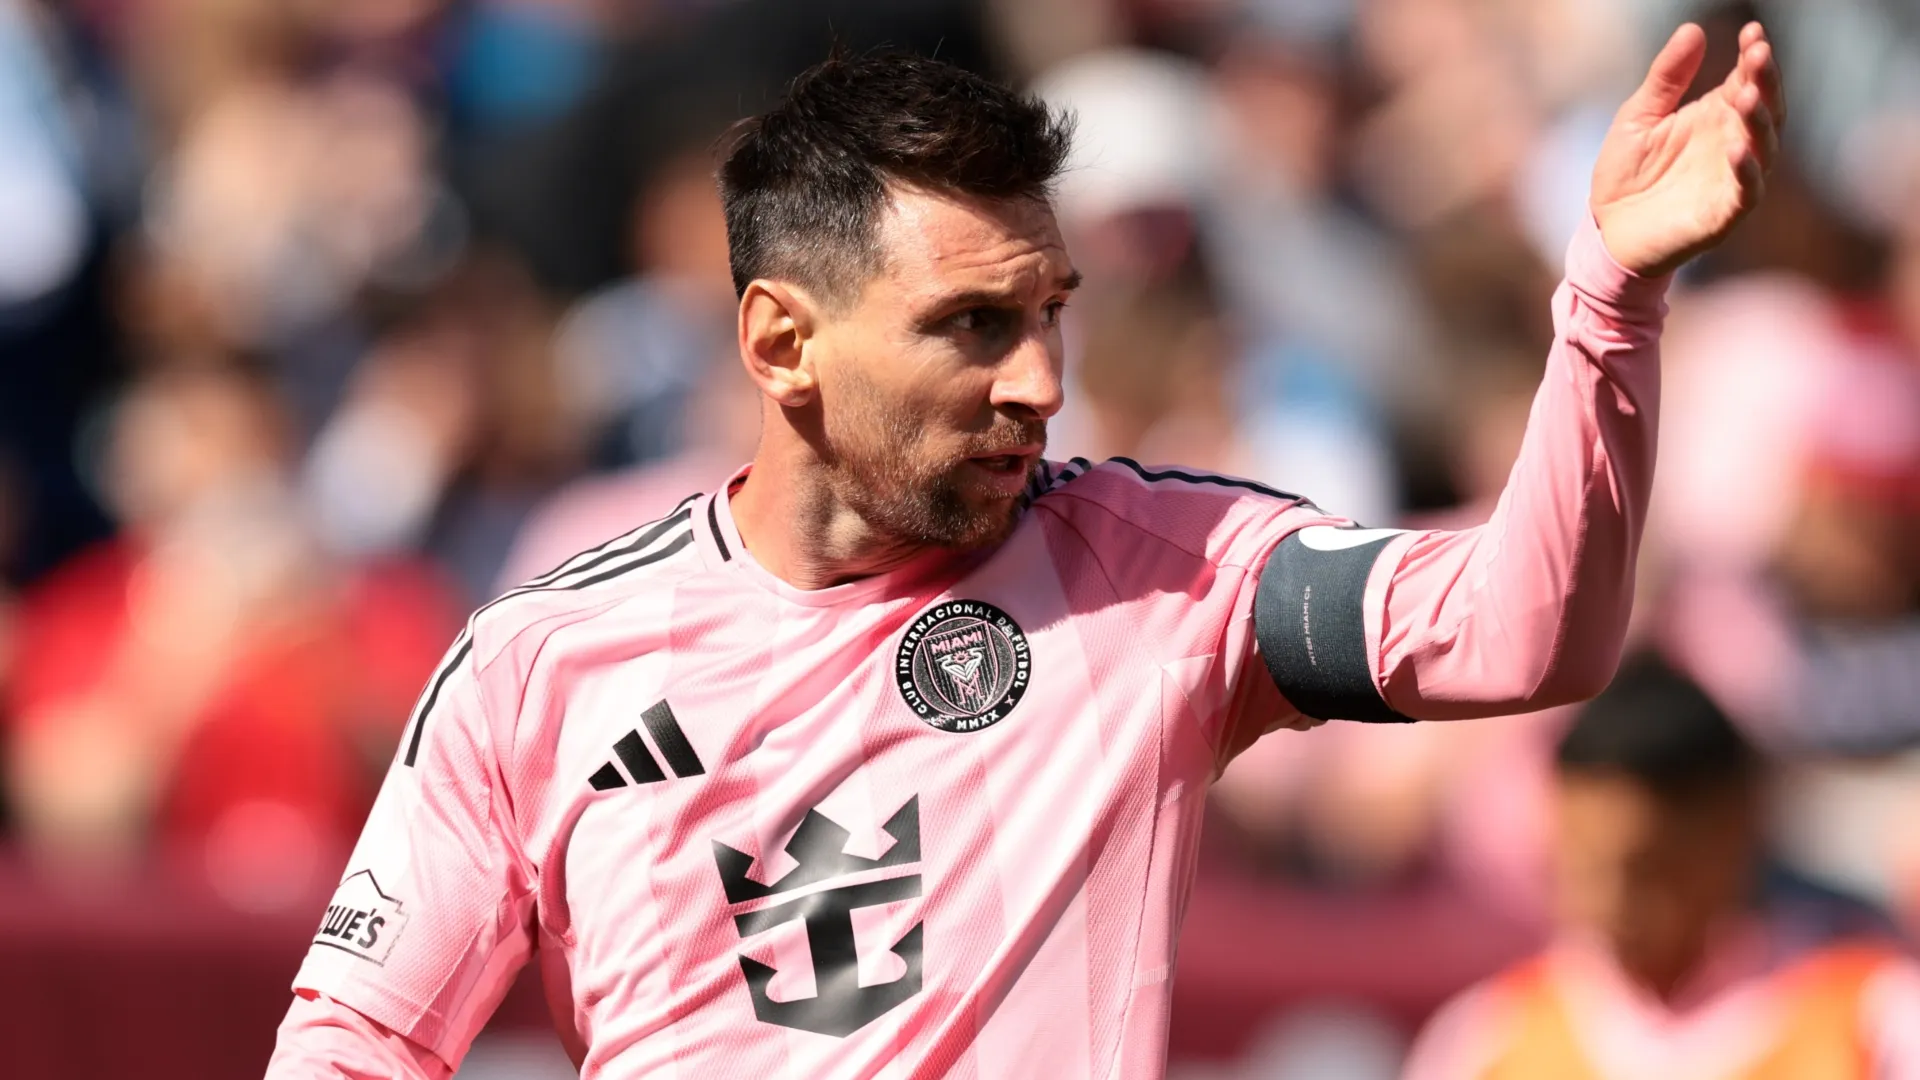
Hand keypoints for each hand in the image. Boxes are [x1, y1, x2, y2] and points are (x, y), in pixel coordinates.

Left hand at [1591, 22, 1784, 277]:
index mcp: (1717, 116)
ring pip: (1763, 147)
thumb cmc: (1626, 173)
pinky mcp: (1724, 215)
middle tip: (1759, 53)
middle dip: (1764, 81)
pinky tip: (1737, 148)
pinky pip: (1746, 192)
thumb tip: (1693, 29)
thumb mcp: (1638, 117)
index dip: (1754, 56)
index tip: (1752, 32)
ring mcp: (1733, 179)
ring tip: (1747, 96)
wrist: (1606, 231)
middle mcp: (1734, 144)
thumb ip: (1666, 78)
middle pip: (1764, 108)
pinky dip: (1746, 171)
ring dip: (1759, 121)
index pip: (1747, 80)